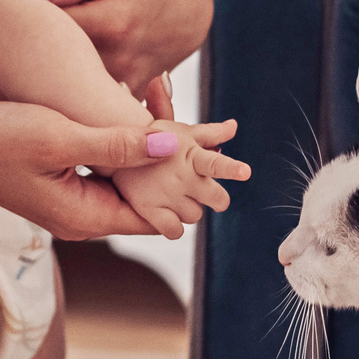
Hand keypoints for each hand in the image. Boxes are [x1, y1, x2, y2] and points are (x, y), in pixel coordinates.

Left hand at [0, 0, 212, 100]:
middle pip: (42, 71)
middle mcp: (114, 62)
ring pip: (56, 95)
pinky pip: (73, 106)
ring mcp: (117, 87)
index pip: (44, 30)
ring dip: (5, 93)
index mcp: (114, 24)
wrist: (195, 12)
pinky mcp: (116, 100)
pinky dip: (36, 106)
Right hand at [0, 101, 181, 240]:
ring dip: (143, 150)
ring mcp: (71, 203)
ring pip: (126, 181)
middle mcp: (81, 218)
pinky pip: (106, 171)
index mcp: (85, 217)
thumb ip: (116, 144)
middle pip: (143, 199)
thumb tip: (170, 146)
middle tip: (187, 123)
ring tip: (161, 108)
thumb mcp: (60, 137)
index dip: (180, 188)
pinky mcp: (62, 185)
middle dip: (165, 164)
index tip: (200, 151)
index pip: (155, 216)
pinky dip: (121, 147)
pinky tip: (129, 112)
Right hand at [110, 119, 251, 239]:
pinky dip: (174, 226)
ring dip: (190, 208)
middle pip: (217, 199)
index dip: (230, 168)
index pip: (214, 163)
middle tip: (207, 192)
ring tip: (175, 193)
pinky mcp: (149, 209)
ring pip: (195, 215)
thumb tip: (233, 126)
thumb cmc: (152, 139)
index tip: (245, 172)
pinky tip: (168, 213)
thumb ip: (210, 133)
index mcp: (190, 155)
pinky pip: (174, 231)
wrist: (114, 151)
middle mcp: (180, 176)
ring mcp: (165, 195)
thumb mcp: (181, 131)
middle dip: (217, 197)